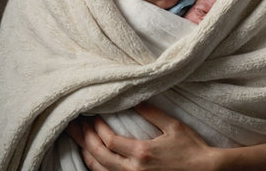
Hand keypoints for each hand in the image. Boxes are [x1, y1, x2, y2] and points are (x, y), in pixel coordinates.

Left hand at [67, 103, 215, 170]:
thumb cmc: (191, 148)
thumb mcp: (173, 126)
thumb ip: (152, 113)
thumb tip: (135, 101)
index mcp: (142, 153)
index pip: (109, 141)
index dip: (97, 128)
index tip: (91, 115)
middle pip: (99, 156)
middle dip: (84, 139)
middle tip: (74, 125)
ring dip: (87, 154)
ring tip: (78, 140)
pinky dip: (97, 168)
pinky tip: (93, 159)